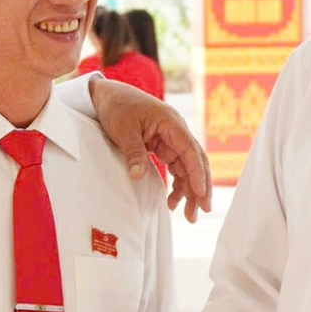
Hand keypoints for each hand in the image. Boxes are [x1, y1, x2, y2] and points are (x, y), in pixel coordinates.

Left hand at [87, 79, 212, 222]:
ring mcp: (171, 139)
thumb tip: (138, 176)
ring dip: (190, 191)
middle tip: (203, 211)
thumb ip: (133, 153)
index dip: (197, 172)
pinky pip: (176, 168)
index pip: (190, 150)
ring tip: (189, 215)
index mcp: (171, 122)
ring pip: (187, 168)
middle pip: (195, 161)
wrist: (107, 96)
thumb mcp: (123, 130)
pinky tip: (173, 202)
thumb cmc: (117, 107)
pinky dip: (177, 185)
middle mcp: (176, 131)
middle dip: (200, 187)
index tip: (200, 193)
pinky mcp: (163, 146)